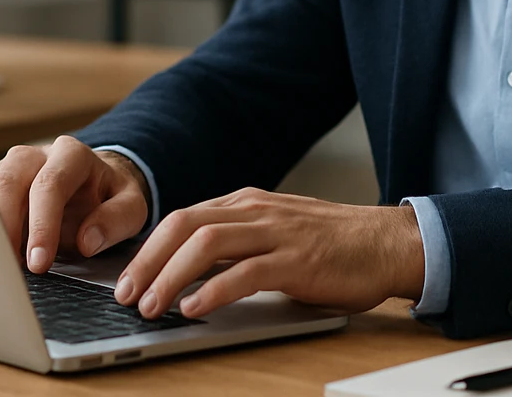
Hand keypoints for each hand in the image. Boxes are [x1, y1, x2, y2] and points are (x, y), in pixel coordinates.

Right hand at [0, 136, 149, 273]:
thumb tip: (87, 241)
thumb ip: (116, 220)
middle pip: (8, 182)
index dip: (41, 224)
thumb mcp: (132, 207)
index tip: (39, 262)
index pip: (50, 184)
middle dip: (4, 227)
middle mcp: (35, 156)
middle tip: (5, 268)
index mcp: (71, 156)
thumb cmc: (110, 198)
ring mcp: (8, 167)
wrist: (94, 183)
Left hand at [112, 188, 424, 319]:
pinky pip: (245, 272)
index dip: (147, 248)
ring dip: (170, 276)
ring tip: (150, 306)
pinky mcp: (297, 260)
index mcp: (246, 203)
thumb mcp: (274, 234)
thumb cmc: (332, 245)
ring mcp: (276, 232)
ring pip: (206, 245)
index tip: (124, 277)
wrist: (387, 243)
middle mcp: (255, 210)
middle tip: (123, 294)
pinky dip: (213, 290)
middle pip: (183, 226)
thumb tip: (188, 272)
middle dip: (146, 261)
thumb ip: (236, 244)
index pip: (182, 218)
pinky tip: (194, 309)